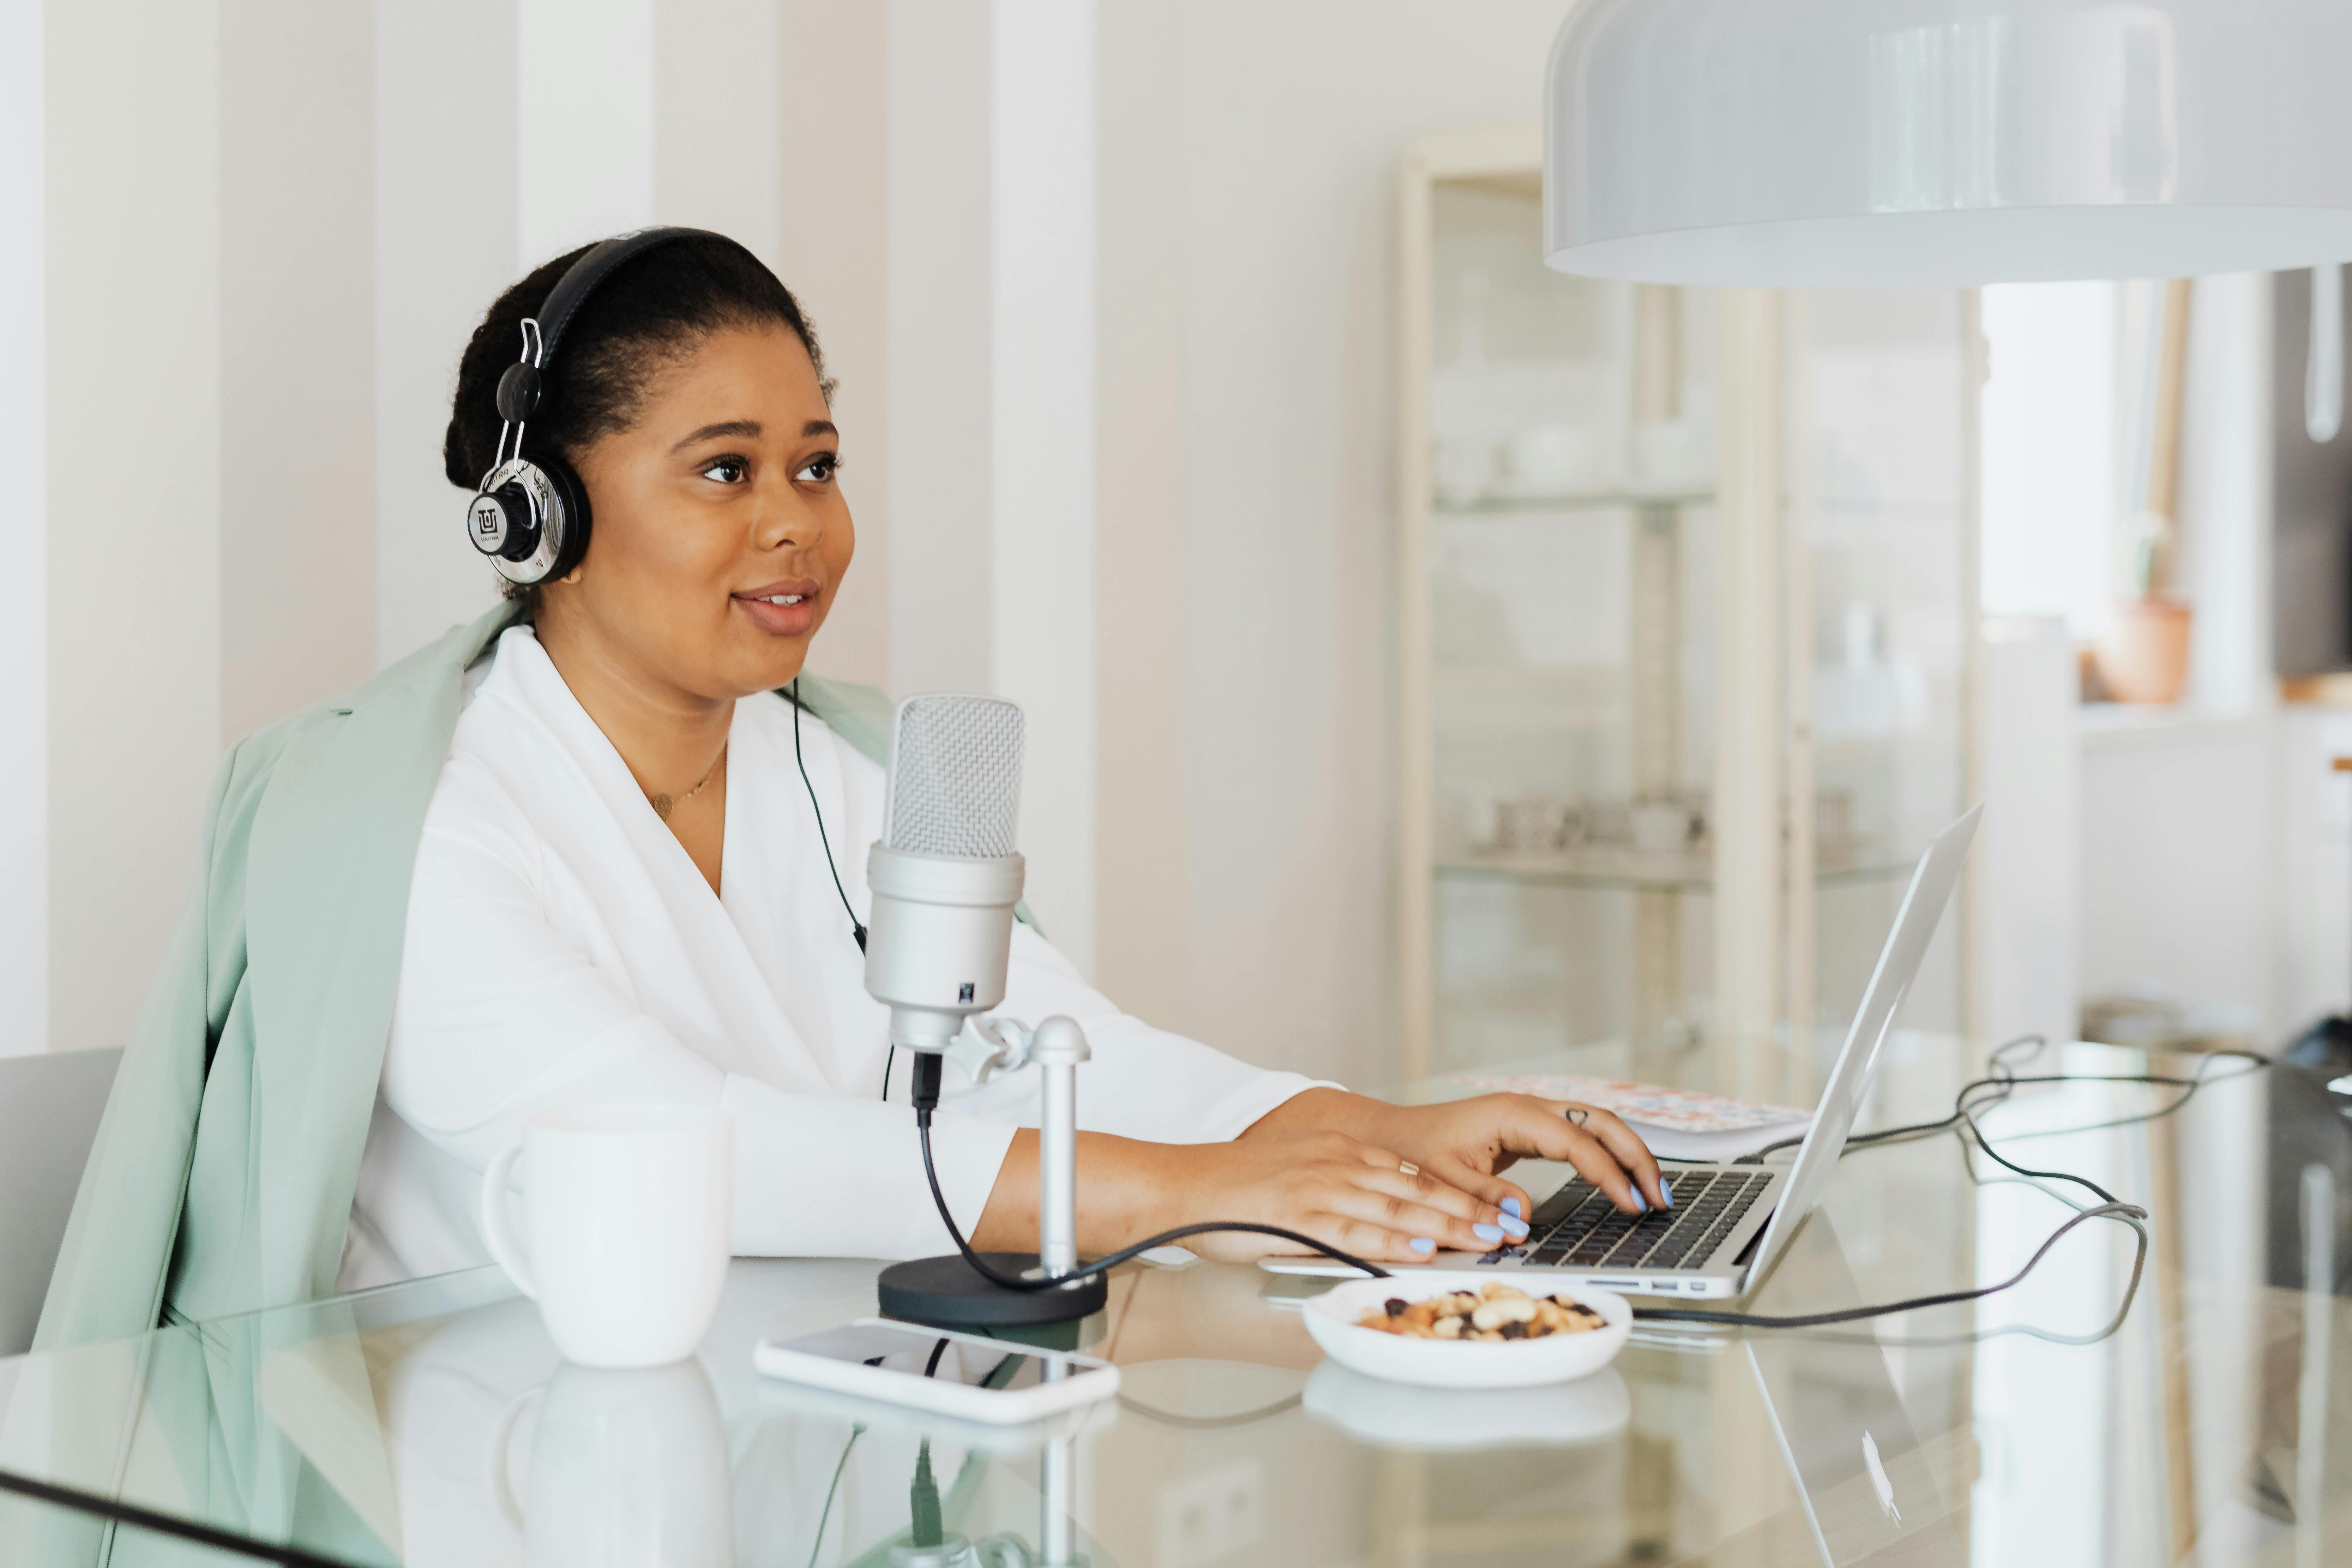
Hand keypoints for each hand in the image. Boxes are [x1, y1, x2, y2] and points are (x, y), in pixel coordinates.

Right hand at [1148, 1129, 1527, 1265]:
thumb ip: (1344, 1193)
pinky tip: (1419, 1252)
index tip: (1493, 1213)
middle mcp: (1335, 1163)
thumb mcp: (1300, 1174)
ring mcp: (1317, 1189)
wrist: (1181, 1185)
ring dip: (1444, 1228)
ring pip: (1394, 1210)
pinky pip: (1354, 1232)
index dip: (1459, 1195)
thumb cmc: (1237, 1190)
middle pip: (1415, 1190)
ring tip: (1483, 1242)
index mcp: (1339, 1150)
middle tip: (1508, 1230)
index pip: (1413, 1175)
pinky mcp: (1297, 1217)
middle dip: (1467, 1212)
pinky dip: (1392, 1244)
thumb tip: (1391, 1226)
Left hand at [1256, 1090, 1668, 1230]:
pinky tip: (1622, 1184)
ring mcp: (1531, 1117)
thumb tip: (1520, 1219)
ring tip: (1655, 1194)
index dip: (1608, 1174)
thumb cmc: (1409, 1153)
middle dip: (1636, 1158)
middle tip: (1661, 1198)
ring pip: (1596, 1126)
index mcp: (1511, 1114)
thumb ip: (1480, 1198)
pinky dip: (1607, 1157)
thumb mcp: (1440, 1178)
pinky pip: (1580, 1138)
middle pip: (1600, 1123)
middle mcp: (1528, 1108)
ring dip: (1628, 1155)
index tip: (1631, 1206)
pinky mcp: (1529, 1132)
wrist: (1389, 1137)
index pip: (1576, 1143)